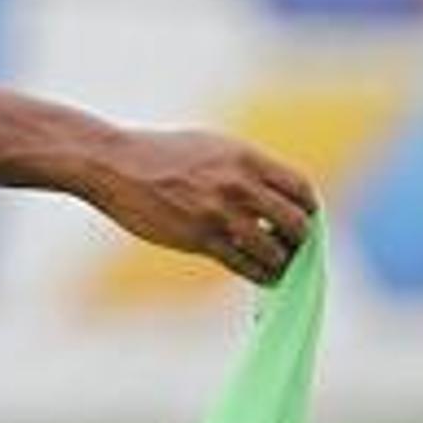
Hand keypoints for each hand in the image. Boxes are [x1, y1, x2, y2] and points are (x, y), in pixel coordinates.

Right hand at [88, 127, 318, 283]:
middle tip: (292, 246)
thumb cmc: (160, 155)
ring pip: (273, 249)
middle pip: (295, 222)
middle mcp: (239, 185)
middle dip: (299, 238)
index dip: (307, 207)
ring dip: (280, 262)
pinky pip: (244, 265)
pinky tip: (261, 275)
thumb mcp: (211, 147)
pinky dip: (259, 274)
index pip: (299, 187)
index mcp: (246, 158)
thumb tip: (270, 191)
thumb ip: (243, 167)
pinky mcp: (200, 239)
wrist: (115, 166)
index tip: (303, 217)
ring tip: (277, 266)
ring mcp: (220, 214)